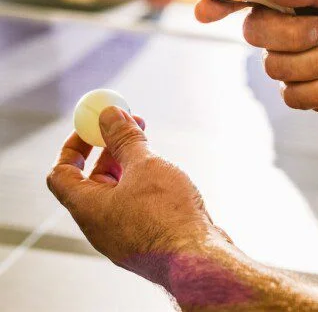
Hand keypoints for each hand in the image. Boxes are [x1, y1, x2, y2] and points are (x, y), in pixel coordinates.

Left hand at [47, 107, 228, 289]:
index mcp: (88, 209)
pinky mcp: (144, 238)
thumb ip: (123, 138)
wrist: (198, 260)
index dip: (73, 145)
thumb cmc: (167, 215)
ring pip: (116, 191)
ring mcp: (122, 234)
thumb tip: (108, 114)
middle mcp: (100, 225)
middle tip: (130, 124)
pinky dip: (142, 183)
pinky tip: (165, 173)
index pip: (61, 174)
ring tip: (150, 145)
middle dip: (109, 147)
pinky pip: (134, 205)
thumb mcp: (144, 165)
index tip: (93, 125)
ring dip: (128, 163)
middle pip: (91, 179)